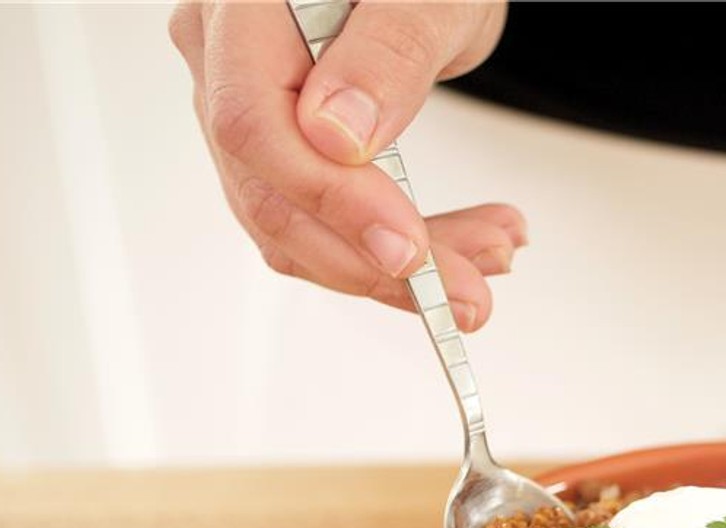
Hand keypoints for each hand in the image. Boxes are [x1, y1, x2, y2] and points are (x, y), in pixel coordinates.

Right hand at [169, 0, 522, 331]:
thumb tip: (334, 136)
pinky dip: (395, 247)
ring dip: (399, 267)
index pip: (254, 127)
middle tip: (470, 290)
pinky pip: (324, 222)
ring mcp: (251, 109)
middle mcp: (224, 61)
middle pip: (274, 196)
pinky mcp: (286, 147)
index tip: (408, 248)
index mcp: (239, 9)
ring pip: (303, 228)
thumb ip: (387, 52)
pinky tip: (464, 246)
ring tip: (490, 256)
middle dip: (378, 262)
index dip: (332, 203)